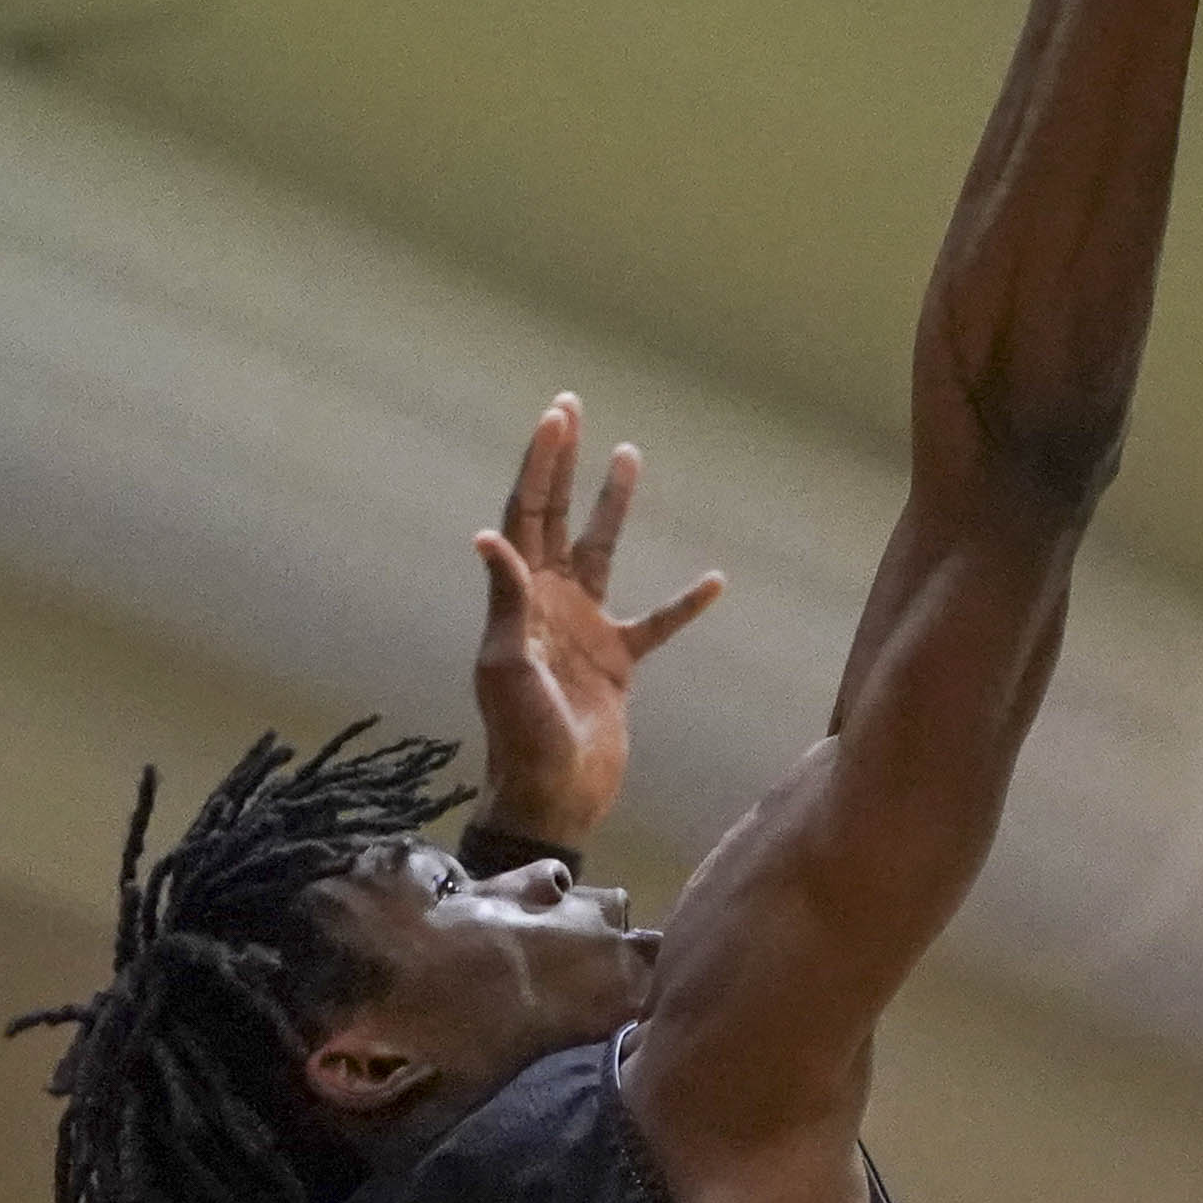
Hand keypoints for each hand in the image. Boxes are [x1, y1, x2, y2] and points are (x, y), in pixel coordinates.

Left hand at [471, 396, 721, 848]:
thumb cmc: (522, 733)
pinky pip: (657, 623)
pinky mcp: (617, 662)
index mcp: (520, 599)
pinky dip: (684, 604)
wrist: (554, 793)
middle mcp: (549, 602)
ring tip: (629, 456)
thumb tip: (490, 535)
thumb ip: (506, 599)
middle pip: (554, 517)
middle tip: (572, 410)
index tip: (556, 419)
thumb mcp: (507, 664)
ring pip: (601, 552)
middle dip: (562, 464)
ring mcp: (584, 629)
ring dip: (612, 506)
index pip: (526, 515)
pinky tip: (713, 581)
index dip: (539, 466)